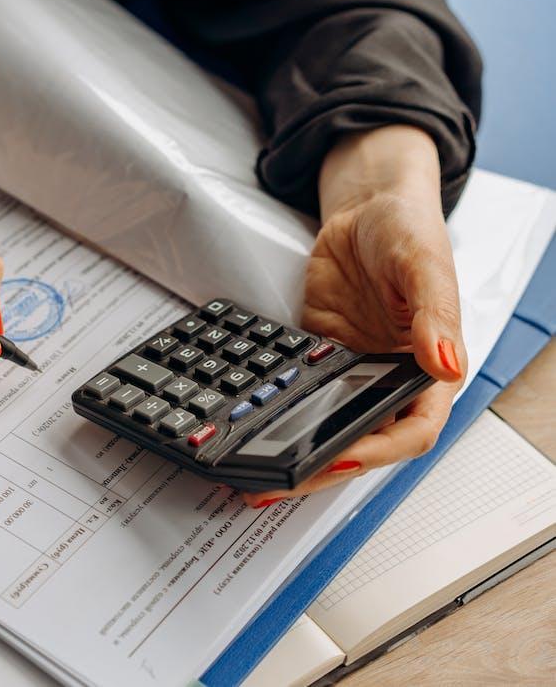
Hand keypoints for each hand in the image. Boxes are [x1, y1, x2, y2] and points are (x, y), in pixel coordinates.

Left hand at [244, 126, 465, 506]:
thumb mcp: (423, 264)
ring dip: (295, 453)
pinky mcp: (317, 358)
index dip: (377, 452)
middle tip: (276, 485)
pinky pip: (297, 394)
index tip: (340, 460)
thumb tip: (444, 364)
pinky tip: (249, 429)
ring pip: (325, 426)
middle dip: (320, 469)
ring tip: (254, 476)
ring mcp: (351, 373)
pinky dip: (276, 415)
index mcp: (429, 370)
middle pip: (361, 441)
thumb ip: (433, 315)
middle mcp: (390, 380)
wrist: (365, 208)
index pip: (411, 431)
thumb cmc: (407, 231)